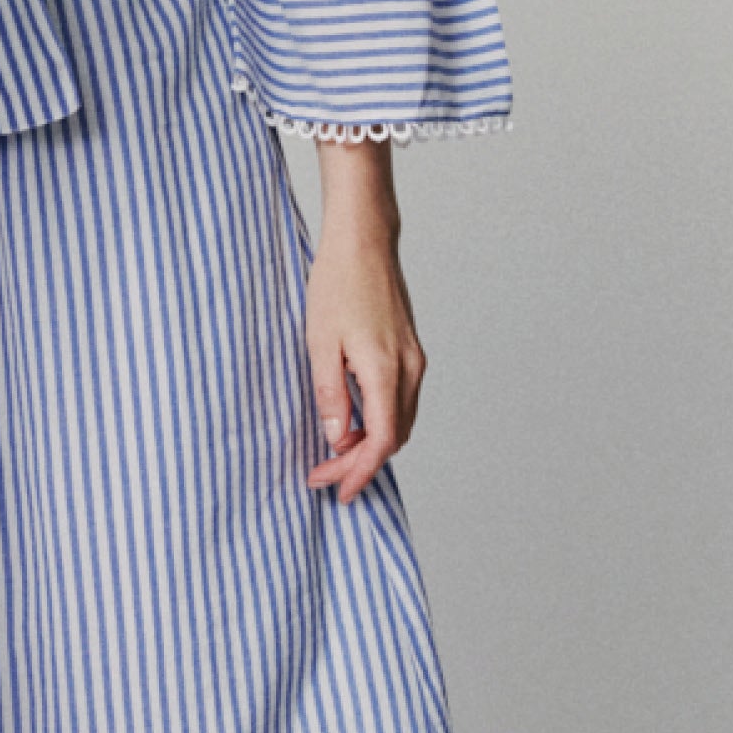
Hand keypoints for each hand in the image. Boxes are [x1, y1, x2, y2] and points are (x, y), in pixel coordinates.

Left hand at [305, 143, 423, 501]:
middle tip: (322, 476)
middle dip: (360, 465)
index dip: (359, 472)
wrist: (364, 242)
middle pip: (394, 438)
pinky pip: (401, 402)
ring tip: (334, 456)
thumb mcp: (319, 342)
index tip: (335, 490)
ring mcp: (414, 360)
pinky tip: (352, 424)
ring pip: (400, 422)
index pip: (380, 442)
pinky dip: (380, 422)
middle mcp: (409, 370)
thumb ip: (330, 393)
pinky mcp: (409, 351)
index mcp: (386, 371)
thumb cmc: (336, 285)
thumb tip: (337, 437)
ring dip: (371, 445)